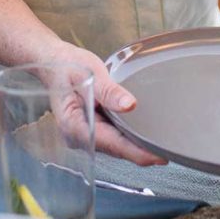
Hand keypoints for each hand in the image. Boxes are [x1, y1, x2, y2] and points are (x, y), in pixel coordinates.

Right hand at [49, 40, 166, 166]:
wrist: (52, 61)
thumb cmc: (66, 65)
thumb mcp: (89, 72)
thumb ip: (109, 91)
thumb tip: (130, 105)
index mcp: (74, 125)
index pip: (112, 144)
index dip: (137, 153)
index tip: (158, 157)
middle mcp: (78, 135)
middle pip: (115, 149)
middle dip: (139, 152)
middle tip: (167, 152)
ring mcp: (83, 133)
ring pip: (114, 145)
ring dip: (134, 145)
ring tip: (159, 145)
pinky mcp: (89, 128)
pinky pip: (111, 136)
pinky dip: (126, 136)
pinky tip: (142, 134)